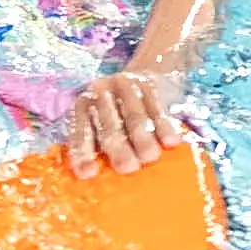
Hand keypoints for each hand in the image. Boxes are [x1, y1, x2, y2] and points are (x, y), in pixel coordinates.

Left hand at [65, 71, 186, 178]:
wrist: (147, 71)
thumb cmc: (121, 111)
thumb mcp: (104, 123)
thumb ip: (102, 147)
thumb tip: (101, 178)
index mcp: (83, 106)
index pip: (80, 132)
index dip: (83, 153)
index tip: (89, 174)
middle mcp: (99, 92)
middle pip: (109, 126)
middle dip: (118, 149)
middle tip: (128, 167)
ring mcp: (123, 85)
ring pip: (134, 118)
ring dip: (142, 140)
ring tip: (150, 157)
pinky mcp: (147, 83)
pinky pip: (157, 108)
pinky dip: (164, 127)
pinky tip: (171, 142)